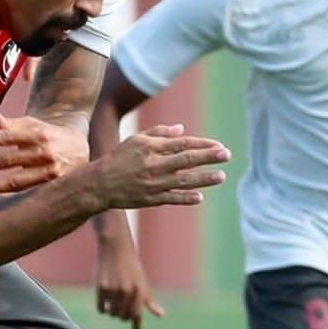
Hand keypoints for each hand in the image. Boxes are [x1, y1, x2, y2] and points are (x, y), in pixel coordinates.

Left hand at [0, 114, 91, 193]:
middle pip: (7, 160)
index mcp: (37, 134)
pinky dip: (9, 198)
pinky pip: (26, 194)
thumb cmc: (49, 134)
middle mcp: (43, 153)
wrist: (80, 149)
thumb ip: (11, 124)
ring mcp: (48, 172)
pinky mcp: (51, 187)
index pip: (8, 137)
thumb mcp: (33, 125)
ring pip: (16, 182)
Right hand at [91, 124, 229, 209]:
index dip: (202, 145)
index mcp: (151, 148)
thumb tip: (182, 130)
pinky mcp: (150, 198)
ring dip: (204, 179)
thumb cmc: (119, 158)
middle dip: (209, 157)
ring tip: (221, 176)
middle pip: (187, 160)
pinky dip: (186, 198)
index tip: (218, 146)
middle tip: (227, 155)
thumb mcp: (136, 139)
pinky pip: (172, 198)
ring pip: (183, 180)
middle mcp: (154, 165)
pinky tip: (200, 197)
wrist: (100, 183)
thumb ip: (160, 133)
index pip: (182, 144)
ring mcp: (153, 183)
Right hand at [95, 233, 163, 328]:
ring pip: (112, 314)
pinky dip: (103, 308)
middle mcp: (127, 292)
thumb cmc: (131, 266)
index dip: (137, 328)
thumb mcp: (142, 282)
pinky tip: (105, 303)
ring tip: (114, 304)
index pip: (138, 315)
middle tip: (122, 310)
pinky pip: (101, 309)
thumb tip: (161, 315)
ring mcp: (113, 290)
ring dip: (113, 312)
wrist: (116, 248)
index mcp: (139, 291)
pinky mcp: (101, 288)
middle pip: (123, 317)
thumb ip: (149, 301)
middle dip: (123, 316)